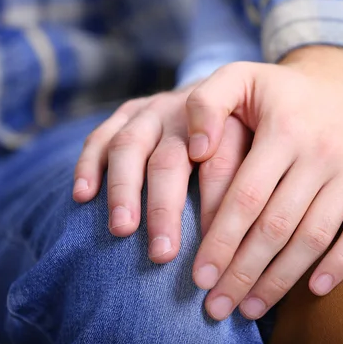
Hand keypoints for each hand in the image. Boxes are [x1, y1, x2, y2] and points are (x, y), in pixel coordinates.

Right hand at [72, 86, 251, 262]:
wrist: (226, 90)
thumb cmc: (244, 135)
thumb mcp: (259, 149)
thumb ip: (252, 180)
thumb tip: (249, 241)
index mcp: (226, 121)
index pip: (220, 164)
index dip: (215, 205)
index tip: (212, 246)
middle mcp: (187, 113)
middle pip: (171, 160)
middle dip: (165, 208)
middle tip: (163, 253)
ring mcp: (154, 110)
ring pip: (131, 145)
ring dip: (124, 189)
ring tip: (122, 229)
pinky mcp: (129, 112)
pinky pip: (102, 135)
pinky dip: (89, 164)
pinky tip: (83, 195)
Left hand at [185, 46, 342, 320]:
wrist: (342, 81)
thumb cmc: (279, 91)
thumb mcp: (238, 78)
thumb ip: (205, 104)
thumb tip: (196, 151)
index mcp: (284, 127)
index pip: (246, 197)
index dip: (221, 242)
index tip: (199, 278)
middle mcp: (323, 148)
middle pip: (277, 226)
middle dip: (243, 273)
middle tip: (216, 307)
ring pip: (315, 235)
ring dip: (282, 279)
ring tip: (251, 308)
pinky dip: (341, 264)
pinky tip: (313, 289)